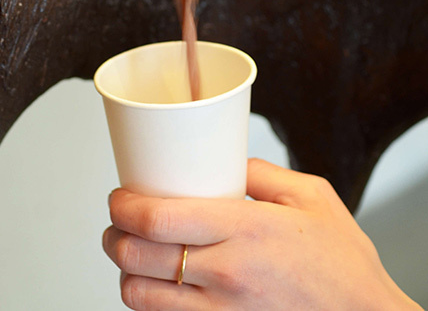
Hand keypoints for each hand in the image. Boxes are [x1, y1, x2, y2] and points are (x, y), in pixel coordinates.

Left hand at [103, 159, 420, 309]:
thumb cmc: (343, 262)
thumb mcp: (311, 196)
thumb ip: (260, 172)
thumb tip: (223, 162)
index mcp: (245, 229)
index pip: (159, 219)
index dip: (125, 206)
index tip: (120, 196)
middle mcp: (227, 274)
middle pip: (139, 257)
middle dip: (115, 236)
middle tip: (118, 222)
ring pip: (142, 297)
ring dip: (125, 271)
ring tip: (131, 252)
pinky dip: (149, 303)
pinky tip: (157, 285)